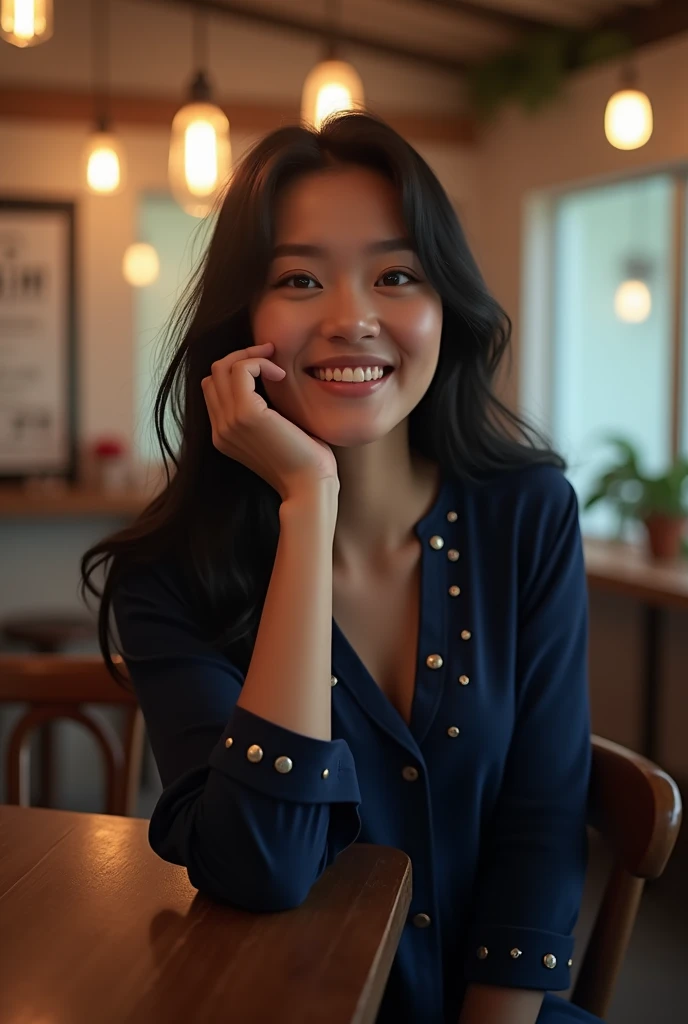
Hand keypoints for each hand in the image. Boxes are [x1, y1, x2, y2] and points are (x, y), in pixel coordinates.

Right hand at [201, 342, 338, 500]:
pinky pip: (240, 370)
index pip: (213, 388)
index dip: (236, 370)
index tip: (267, 366)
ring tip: (276, 364)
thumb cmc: (304, 461)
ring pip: (222, 367)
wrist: (308, 486)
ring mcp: (229, 422)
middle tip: (270, 354)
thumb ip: (266, 412)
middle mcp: (220, 429)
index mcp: (224, 435)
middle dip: (241, 356)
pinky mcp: (245, 415)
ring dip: (250, 356)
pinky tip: (280, 375)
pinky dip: (259, 363)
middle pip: (213, 374)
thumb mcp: (278, 432)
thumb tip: (272, 380)